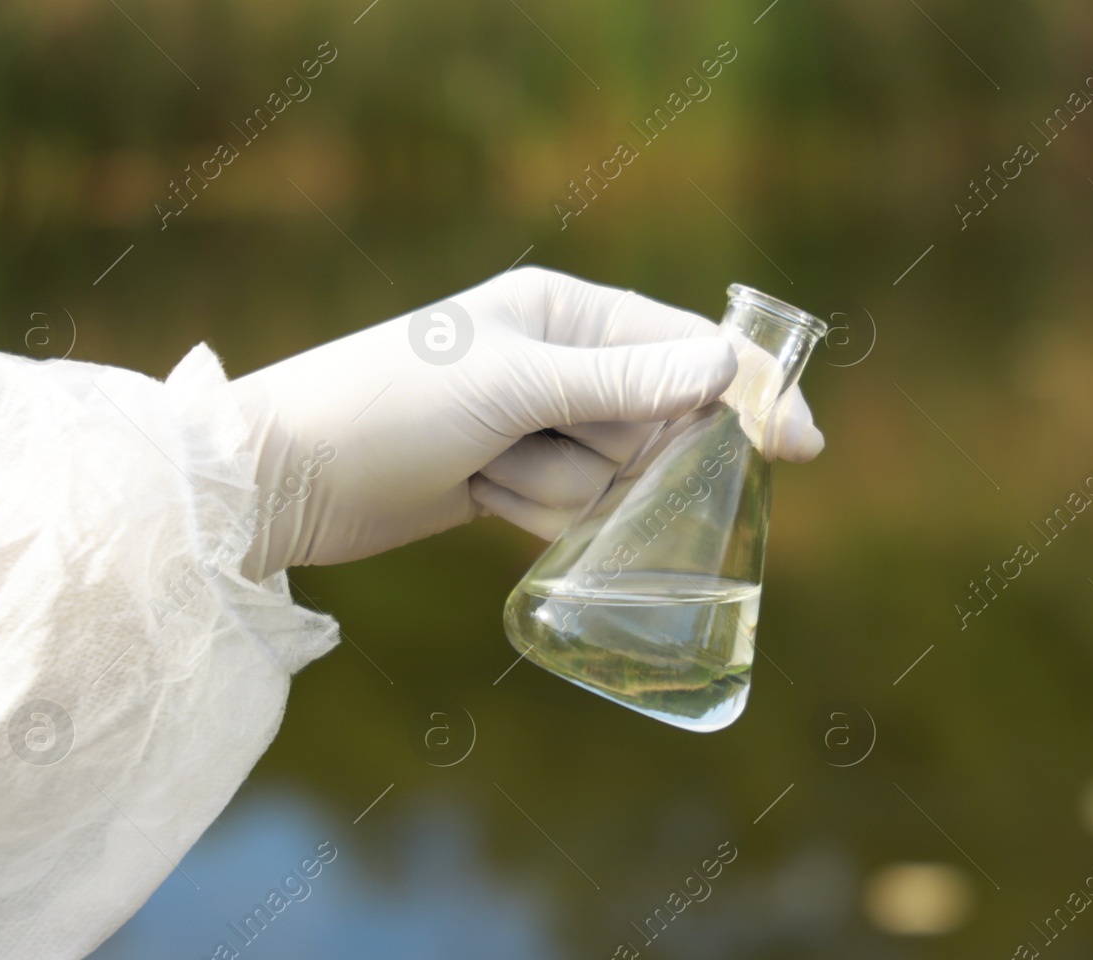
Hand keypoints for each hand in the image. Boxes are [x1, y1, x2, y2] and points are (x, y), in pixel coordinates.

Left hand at [230, 267, 823, 576]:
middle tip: (527, 451)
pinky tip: (477, 495)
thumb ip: (626, 383)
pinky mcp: (516, 476)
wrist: (288, 479)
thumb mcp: (513, 388)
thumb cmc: (391, 406)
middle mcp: (561, 361)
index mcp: (565, 311)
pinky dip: (535, 514)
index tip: (804, 445)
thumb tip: (727, 363)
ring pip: (615, 481)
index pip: (686, 347)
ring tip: (481, 470)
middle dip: (609, 457)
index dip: (749, 393)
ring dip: (554, 490)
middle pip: (655, 427)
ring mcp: (540, 423)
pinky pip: (576, 511)